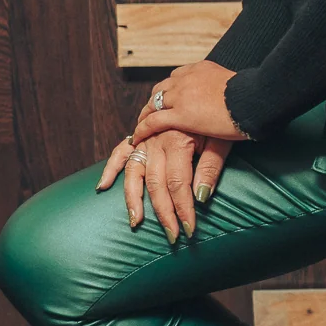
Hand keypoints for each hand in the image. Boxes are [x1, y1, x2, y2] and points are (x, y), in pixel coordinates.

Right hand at [98, 124, 233, 239]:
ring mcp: (146, 137)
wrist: (216, 89)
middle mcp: (157, 140)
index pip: (178, 185)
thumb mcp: (222, 140)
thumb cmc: (223, 116)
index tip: (189, 230)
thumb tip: (201, 198)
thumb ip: (210, 168)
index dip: (183, 209)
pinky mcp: (142, 134)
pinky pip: (121, 151)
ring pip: (135, 172)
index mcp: (177, 141)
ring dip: (133, 198)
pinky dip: (112, 168)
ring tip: (135, 221)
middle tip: (171, 235)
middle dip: (163, 212)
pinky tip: (103, 186)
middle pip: (156, 184)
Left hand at [131, 60, 245, 147]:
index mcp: (202, 69)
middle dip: (155, 101)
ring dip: (146, 114)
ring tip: (141, 126)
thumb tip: (238, 99)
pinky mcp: (181, 115)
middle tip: (150, 112)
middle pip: (162, 89)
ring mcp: (182, 96)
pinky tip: (137, 138)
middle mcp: (187, 78)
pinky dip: (143, 129)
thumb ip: (230, 91)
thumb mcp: (239, 86)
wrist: (255, 98)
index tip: (169, 98)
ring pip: (154, 104)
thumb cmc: (256, 95)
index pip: (179, 77)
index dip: (171, 89)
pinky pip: (154, 122)